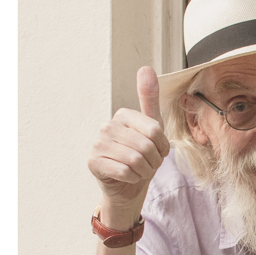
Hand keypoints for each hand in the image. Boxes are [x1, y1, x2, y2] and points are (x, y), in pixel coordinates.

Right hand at [85, 65, 169, 220]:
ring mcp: (98, 143)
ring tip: (139, 170)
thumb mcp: (152, 128)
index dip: (162, 147)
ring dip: (144, 171)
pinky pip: (124, 171)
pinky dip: (132, 178)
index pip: (155, 131)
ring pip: (135, 160)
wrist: (128, 187)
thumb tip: (145, 67)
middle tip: (147, 165)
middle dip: (153, 161)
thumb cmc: (142, 157)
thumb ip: (149, 99)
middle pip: (146, 146)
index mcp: (123, 115)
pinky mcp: (93, 162)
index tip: (157, 152)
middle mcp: (107, 126)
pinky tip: (127, 177)